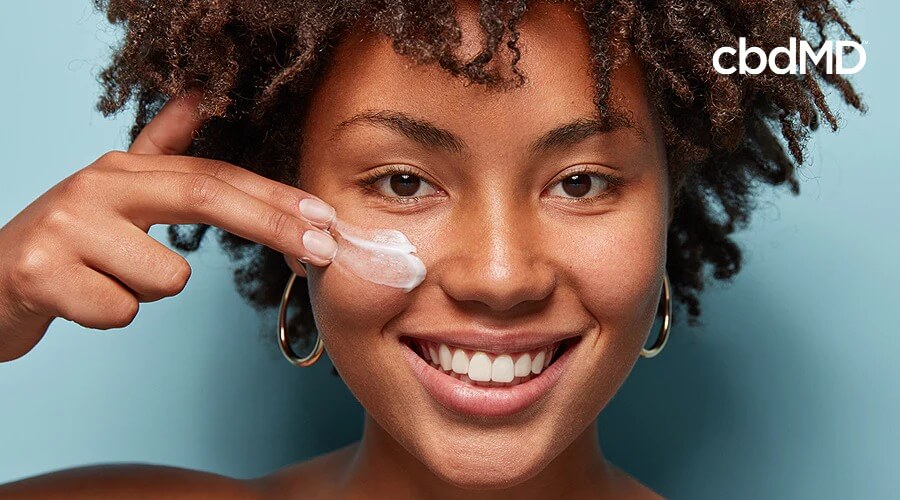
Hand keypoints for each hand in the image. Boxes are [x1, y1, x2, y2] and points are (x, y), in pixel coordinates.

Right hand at [0, 91, 335, 360]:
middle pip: (206, 198)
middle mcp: (97, 185)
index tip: (326, 218)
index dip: (276, 197)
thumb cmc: (65, 243)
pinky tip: (79, 300)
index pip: (216, 176)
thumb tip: (200, 96)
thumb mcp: (112, 192)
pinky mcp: (41, 271)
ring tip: (105, 281)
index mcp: (124, 170)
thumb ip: (159, 149)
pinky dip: (108, 315)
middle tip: (323, 252)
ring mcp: (66, 225)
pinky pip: (120, 311)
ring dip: (146, 291)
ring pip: (165, 278)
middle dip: (274, 226)